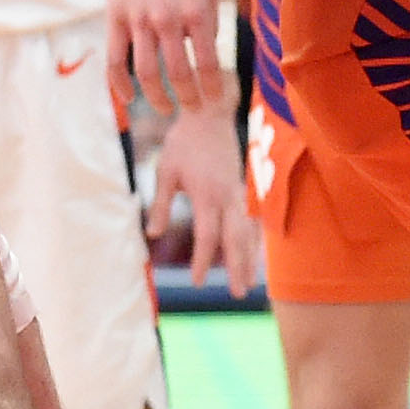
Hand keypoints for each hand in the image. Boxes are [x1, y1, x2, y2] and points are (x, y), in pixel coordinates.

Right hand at [104, 0, 227, 117]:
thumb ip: (210, 22)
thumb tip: (209, 58)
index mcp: (197, 10)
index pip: (208, 63)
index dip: (212, 88)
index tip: (215, 102)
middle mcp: (168, 18)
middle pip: (178, 74)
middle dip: (188, 99)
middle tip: (193, 111)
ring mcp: (138, 18)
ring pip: (146, 73)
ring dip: (157, 98)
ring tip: (166, 109)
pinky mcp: (115, 16)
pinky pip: (115, 59)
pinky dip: (120, 85)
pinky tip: (130, 98)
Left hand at [149, 105, 261, 295]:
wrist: (210, 114)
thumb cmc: (184, 143)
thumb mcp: (165, 171)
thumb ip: (161, 204)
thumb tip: (153, 235)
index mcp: (206, 194)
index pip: (206, 235)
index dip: (201, 260)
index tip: (196, 282)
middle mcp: (227, 197)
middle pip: (235, 239)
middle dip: (237, 267)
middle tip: (237, 294)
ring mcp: (239, 193)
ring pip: (248, 232)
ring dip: (249, 259)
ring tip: (249, 284)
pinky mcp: (244, 189)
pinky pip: (253, 221)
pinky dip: (255, 241)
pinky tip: (256, 256)